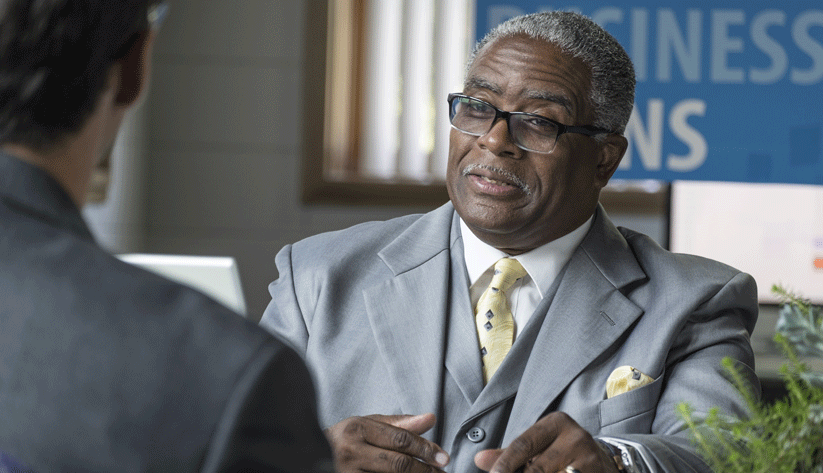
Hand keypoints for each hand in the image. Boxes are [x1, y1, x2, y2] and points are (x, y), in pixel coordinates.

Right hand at [325, 413, 449, 471]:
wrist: (310, 456)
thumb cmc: (345, 440)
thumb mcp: (367, 425)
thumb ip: (399, 423)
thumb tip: (431, 418)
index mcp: (357, 429)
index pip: (400, 439)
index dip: (425, 448)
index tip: (443, 457)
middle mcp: (350, 451)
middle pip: (398, 464)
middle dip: (425, 470)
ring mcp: (347, 472)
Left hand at [474, 412, 617, 472]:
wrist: (606, 463)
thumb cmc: (563, 454)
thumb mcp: (539, 447)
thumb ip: (511, 454)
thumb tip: (479, 459)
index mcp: (557, 423)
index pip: (523, 445)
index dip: (504, 464)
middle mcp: (575, 437)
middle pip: (536, 469)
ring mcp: (589, 460)